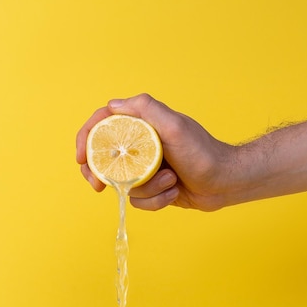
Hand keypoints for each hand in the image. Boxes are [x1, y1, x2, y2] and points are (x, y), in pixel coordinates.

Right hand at [76, 93, 234, 211]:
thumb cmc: (204, 152)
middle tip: (100, 186)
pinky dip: (156, 201)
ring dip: (147, 188)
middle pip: (104, 160)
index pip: (103, 126)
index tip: (80, 159)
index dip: (85, 141)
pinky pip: (140, 201)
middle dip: (102, 175)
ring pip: (124, 185)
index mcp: (142, 125)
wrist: (226, 182)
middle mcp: (141, 145)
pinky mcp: (153, 188)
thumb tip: (112, 105)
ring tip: (171, 180)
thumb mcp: (175, 126)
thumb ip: (146, 109)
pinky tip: (174, 192)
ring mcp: (146, 168)